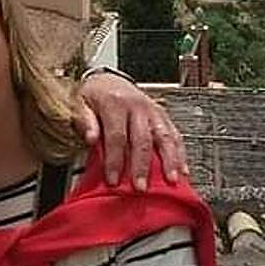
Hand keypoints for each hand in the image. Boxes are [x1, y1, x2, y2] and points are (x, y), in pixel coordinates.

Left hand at [73, 72, 187, 190]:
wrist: (108, 78)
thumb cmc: (95, 94)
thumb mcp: (81, 102)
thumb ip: (85, 121)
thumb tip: (89, 138)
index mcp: (115, 103)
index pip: (116, 136)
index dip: (115, 160)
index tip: (113, 180)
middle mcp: (137, 106)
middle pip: (142, 139)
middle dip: (142, 166)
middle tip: (141, 187)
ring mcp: (152, 111)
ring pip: (165, 136)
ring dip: (169, 160)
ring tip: (171, 180)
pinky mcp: (162, 115)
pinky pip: (175, 134)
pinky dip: (180, 153)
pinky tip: (183, 169)